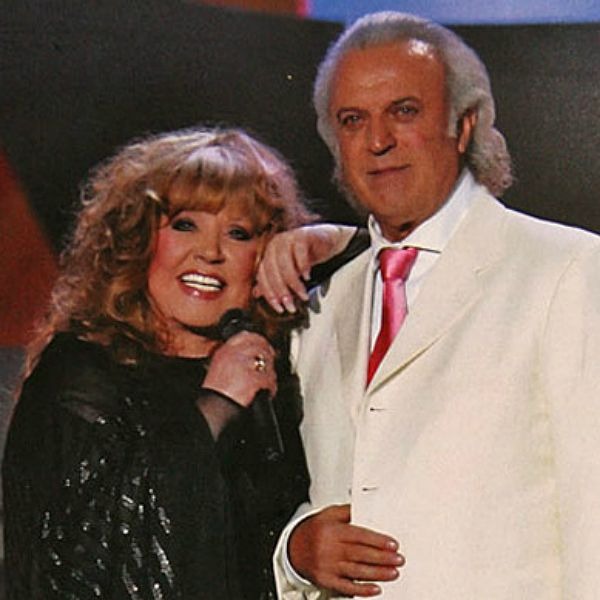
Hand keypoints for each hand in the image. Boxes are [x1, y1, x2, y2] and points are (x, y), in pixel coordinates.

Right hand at [203, 331, 275, 406]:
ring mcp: (245, 366)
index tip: (264, 346)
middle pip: (261, 347)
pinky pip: (269, 380)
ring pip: (268, 364)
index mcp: (225, 351)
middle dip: (268, 356)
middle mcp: (235, 355)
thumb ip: (232, 356)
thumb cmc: (216, 393)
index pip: (246, 336)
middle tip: (269, 364)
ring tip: (264, 382)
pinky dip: (270, 387)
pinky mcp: (254, 378)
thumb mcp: (218, 367)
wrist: (215, 409)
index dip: (259, 340)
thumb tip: (248, 351)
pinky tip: (266, 391)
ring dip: (269, 374)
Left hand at [254, 224, 355, 312]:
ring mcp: (287, 238)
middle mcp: (274, 245)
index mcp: (268, 254)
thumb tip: (256, 294)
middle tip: (291, 306)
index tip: (280, 308)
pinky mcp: (302, 235)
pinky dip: (303, 267)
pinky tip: (308, 277)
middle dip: (282, 292)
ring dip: (294, 284)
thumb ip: (273, 281)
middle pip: (273, 272)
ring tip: (303, 295)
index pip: (263, 277)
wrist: (325, 240)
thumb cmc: (306, 256)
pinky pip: (300, 253)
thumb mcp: (289, 271)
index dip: (270, 295)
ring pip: (285, 265)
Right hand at [289, 504, 403, 596]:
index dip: (377, 540)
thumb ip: (348, 511)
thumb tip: (367, 507)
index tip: (393, 544)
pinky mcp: (326, 580)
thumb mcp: (328, 514)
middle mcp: (329, 549)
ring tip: (393, 573)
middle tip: (398, 559)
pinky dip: (362, 590)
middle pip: (360, 554)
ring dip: (377, 573)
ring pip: (356, 571)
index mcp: (332, 531)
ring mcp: (327, 566)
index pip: (359, 536)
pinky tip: (375, 588)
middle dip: (382, 558)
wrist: (294, 548)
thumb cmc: (314, 530)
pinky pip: (346, 587)